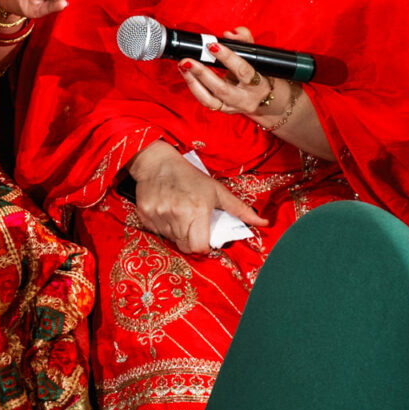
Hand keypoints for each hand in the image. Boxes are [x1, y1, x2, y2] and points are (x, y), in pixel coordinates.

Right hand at [127, 141, 268, 254]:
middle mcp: (176, 214)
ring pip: (171, 240)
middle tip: (193, 227)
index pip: (199, 247)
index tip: (205, 238)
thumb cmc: (190, 176)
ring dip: (178, 234)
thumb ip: (240, 209)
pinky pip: (157, 233)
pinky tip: (167, 212)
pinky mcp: (145, 216)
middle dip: (191, 241)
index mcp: (196, 210)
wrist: (156, 162)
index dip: (204, 246)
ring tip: (180, 216)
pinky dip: (164, 228)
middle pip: (185, 247)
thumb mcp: (216, 190)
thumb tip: (264, 223)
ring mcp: (158, 215)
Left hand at [176, 27, 286, 123]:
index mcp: (258, 84)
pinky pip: (205, 101)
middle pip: (221, 88)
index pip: (243, 71)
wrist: (262, 98)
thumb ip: (244, 41)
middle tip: (188, 60)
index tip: (211, 45)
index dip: (227, 57)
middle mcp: (245, 99)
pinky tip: (186, 74)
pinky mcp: (222, 110)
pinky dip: (194, 87)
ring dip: (193, 82)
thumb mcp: (255, 56)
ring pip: (209, 99)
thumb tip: (229, 34)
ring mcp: (232, 107)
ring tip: (183, 66)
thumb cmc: (257, 72)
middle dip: (202, 73)